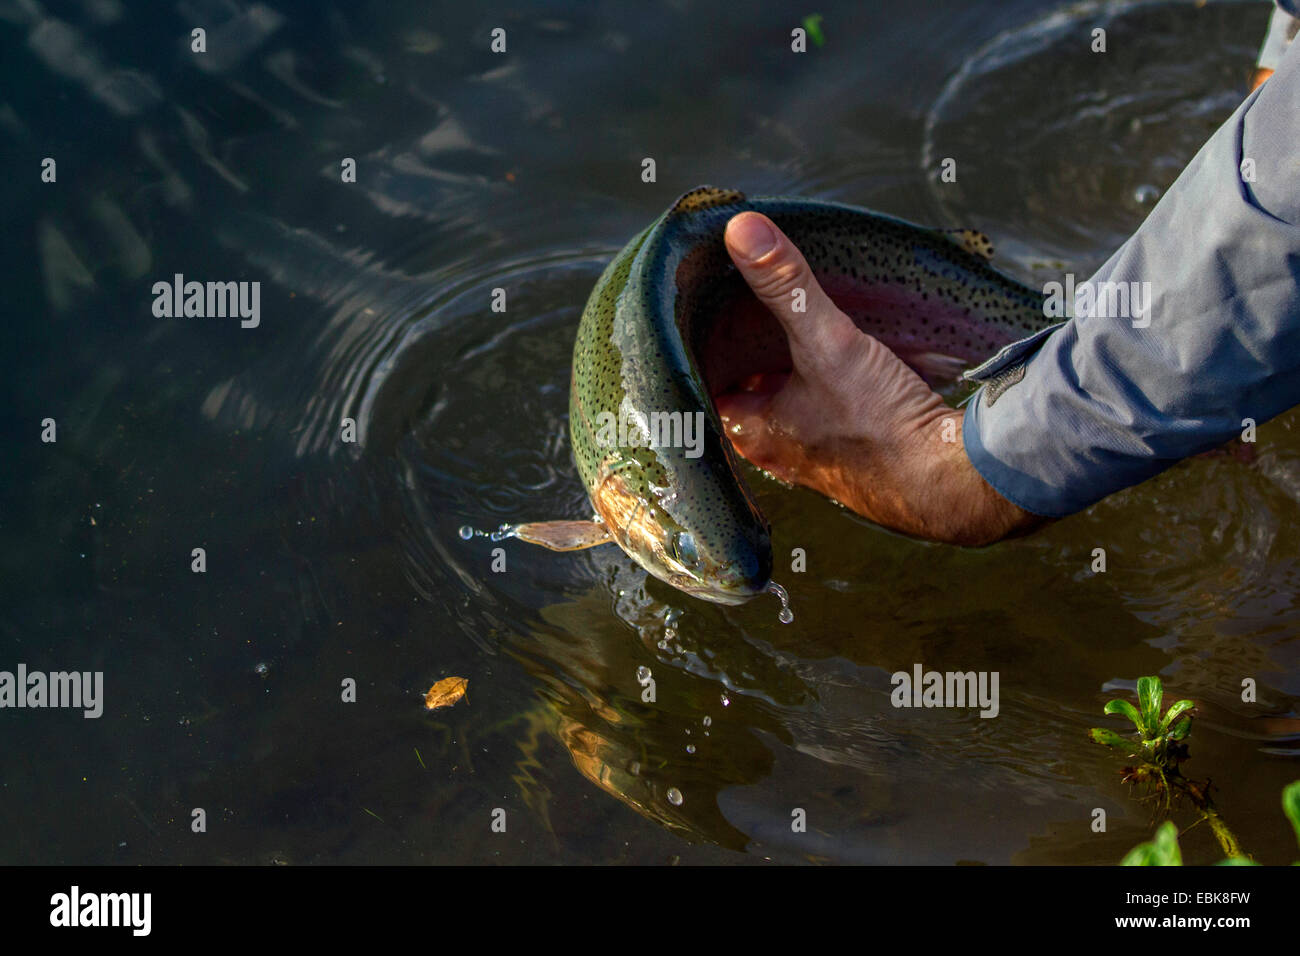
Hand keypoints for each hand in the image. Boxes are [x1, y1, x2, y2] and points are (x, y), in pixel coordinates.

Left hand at [714, 212, 1045, 545]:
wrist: (948, 480)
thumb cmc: (879, 425)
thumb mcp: (827, 343)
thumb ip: (785, 286)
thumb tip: (741, 231)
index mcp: (751, 432)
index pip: (703, 383)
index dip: (702, 346)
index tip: (703, 309)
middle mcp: (776, 451)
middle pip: (745, 391)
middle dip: (747, 352)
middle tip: (747, 303)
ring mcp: (816, 458)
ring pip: (787, 402)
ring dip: (789, 369)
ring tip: (792, 320)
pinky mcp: (855, 456)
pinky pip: (826, 413)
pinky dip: (825, 386)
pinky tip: (843, 359)